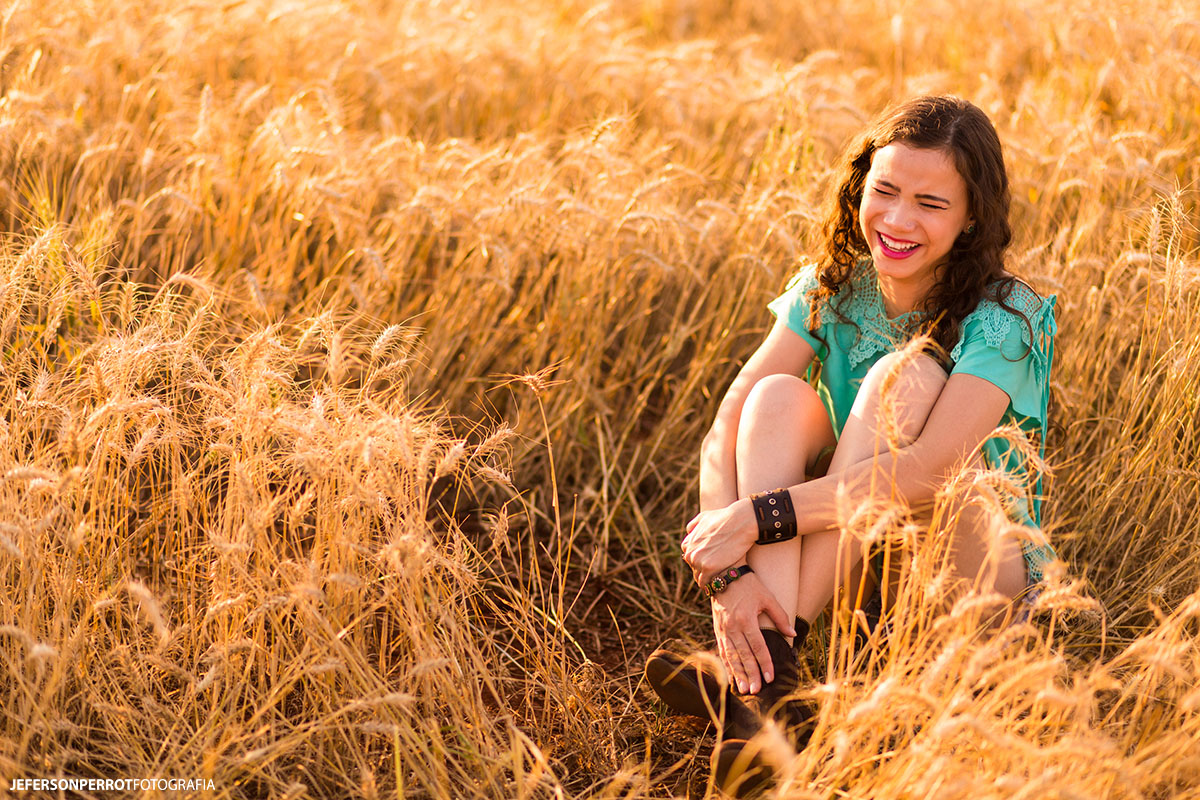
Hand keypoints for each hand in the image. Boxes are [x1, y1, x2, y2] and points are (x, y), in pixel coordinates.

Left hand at [681, 497, 757, 586]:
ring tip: (720, 579)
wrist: (740, 522)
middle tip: (717, 573)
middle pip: (695, 570)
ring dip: (709, 579)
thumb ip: (694, 526)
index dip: (702, 561)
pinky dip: (714, 584)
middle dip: (705, 571)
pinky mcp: (709, 568)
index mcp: (688, 544)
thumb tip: (689, 532)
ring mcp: (698, 561)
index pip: (691, 559)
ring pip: (700, 578)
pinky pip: (707, 583)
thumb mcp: (704, 517)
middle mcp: (690, 553)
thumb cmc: (725, 518)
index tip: (711, 563)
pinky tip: (722, 582)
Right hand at [710, 572, 795, 693]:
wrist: (723, 574)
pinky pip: (722, 650)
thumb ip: (780, 616)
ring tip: (743, 689)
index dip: (765, 663)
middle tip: (756, 691)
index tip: (770, 678)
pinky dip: (727, 665)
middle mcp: (733, 626)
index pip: (758, 647)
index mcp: (746, 619)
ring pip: (731, 656)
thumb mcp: (767, 597)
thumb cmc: (748, 585)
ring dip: (737, 673)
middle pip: (743, 655)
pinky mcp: (717, 629)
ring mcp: (723, 629)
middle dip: (750, 674)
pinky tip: (731, 676)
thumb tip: (792, 633)